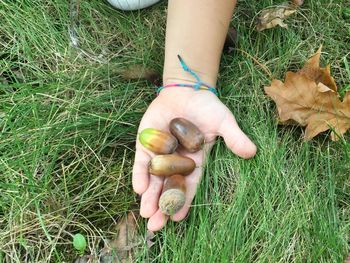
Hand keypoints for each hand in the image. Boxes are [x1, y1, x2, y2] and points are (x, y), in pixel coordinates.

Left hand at [132, 87, 256, 230]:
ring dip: (149, 195)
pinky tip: (138, 188)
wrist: (186, 90)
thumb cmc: (207, 107)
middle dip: (162, 205)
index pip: (189, 185)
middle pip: (168, 187)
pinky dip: (140, 173)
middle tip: (156, 226)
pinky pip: (142, 161)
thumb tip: (252, 152)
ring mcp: (160, 153)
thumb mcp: (223, 121)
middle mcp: (176, 161)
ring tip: (146, 214)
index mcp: (195, 161)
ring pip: (153, 178)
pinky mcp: (146, 143)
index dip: (184, 200)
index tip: (178, 218)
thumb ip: (234, 137)